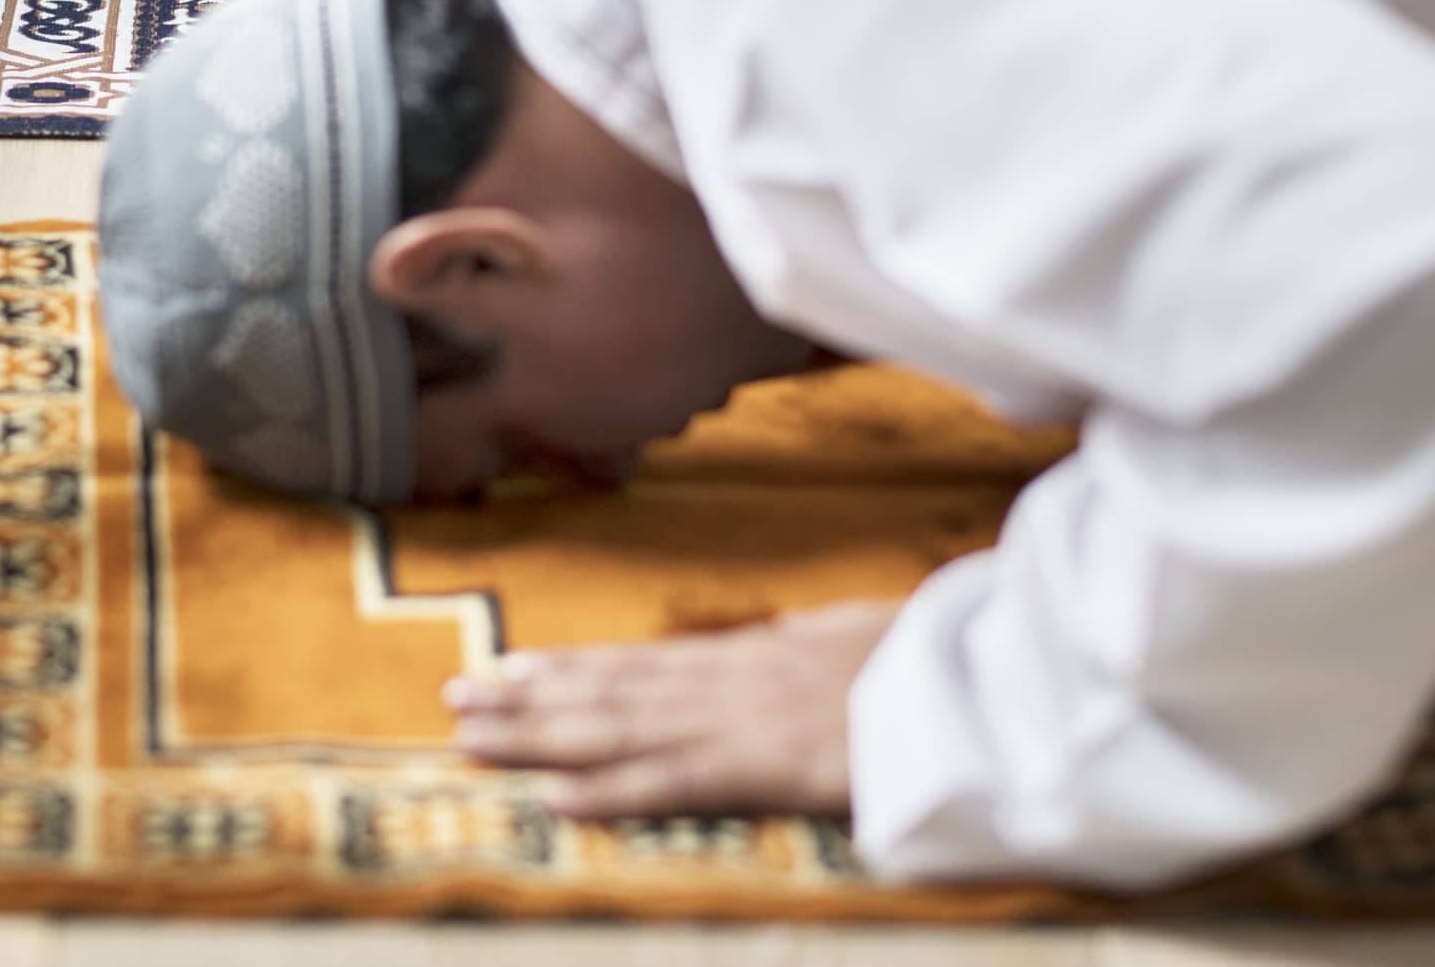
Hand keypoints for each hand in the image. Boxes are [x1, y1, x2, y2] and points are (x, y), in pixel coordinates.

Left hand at [443, 598, 905, 819]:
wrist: (981, 678)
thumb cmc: (936, 658)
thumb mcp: (861, 634)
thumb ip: (812, 641)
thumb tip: (785, 634)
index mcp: (753, 657)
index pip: (641, 665)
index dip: (571, 669)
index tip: (512, 668)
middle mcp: (728, 683)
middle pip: (609, 692)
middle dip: (528, 699)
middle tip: (453, 699)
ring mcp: (740, 722)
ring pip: (618, 731)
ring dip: (538, 737)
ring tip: (470, 738)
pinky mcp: (763, 767)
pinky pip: (672, 785)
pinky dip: (610, 793)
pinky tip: (553, 801)